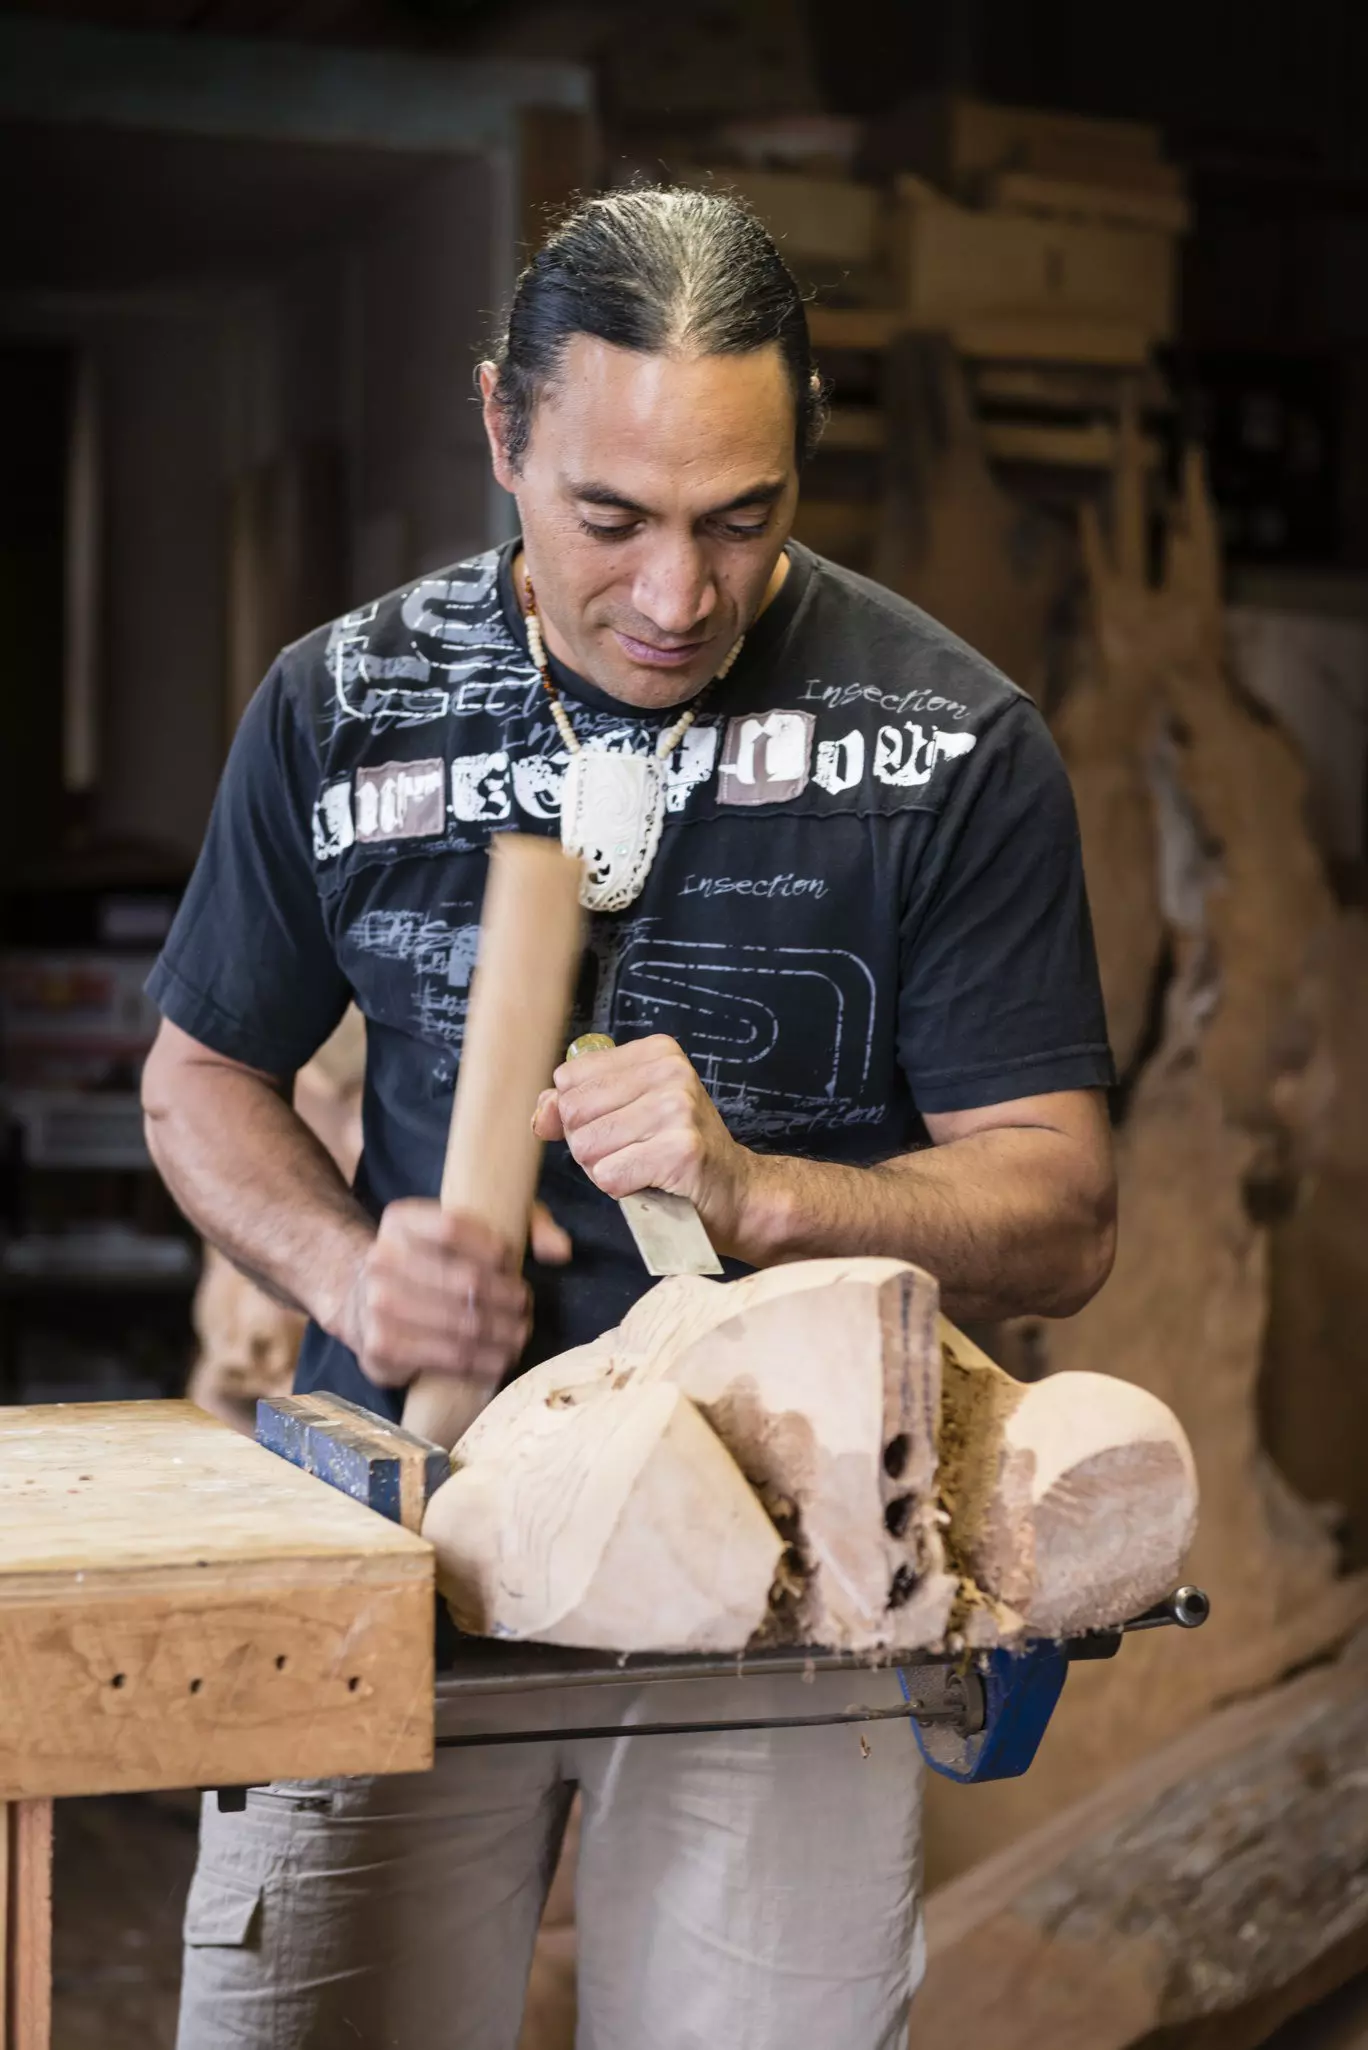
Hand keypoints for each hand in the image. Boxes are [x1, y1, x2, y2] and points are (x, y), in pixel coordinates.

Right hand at [340, 1200, 531, 1391]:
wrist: (366, 1300)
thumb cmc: (434, 1261)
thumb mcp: (474, 1227)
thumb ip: (525, 1225)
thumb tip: (560, 1251)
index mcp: (401, 1221)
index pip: (452, 1228)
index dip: (492, 1248)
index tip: (510, 1261)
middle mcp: (381, 1260)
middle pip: (466, 1282)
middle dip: (509, 1299)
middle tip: (524, 1307)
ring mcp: (376, 1306)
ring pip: (463, 1325)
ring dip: (503, 1334)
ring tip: (520, 1333)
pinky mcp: (381, 1349)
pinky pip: (449, 1359)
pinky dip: (484, 1362)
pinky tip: (500, 1358)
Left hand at [532, 1034, 753, 1253]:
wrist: (735, 1191)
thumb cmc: (676, 1151)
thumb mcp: (627, 1113)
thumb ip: (577, 1106)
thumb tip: (542, 1115)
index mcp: (655, 1053)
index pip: (569, 1079)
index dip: (581, 1116)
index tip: (619, 1126)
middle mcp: (670, 1072)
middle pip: (574, 1113)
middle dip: (589, 1146)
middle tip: (629, 1152)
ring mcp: (678, 1109)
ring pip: (588, 1147)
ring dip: (605, 1170)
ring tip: (641, 1167)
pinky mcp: (681, 1150)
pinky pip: (609, 1176)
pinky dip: (620, 1189)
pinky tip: (650, 1182)